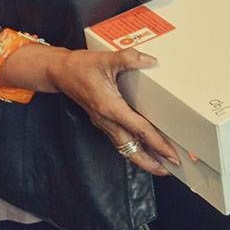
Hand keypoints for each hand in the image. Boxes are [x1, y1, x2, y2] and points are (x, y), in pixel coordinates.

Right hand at [46, 48, 179, 175]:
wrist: (59, 72)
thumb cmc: (79, 67)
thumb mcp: (105, 59)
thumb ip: (128, 58)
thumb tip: (150, 60)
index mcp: (110, 108)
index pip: (139, 130)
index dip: (157, 143)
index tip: (171, 155)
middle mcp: (107, 120)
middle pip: (131, 149)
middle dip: (151, 162)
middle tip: (170, 170)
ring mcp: (103, 123)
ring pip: (125, 148)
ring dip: (142, 158)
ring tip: (160, 165)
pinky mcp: (102, 121)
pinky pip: (120, 140)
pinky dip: (133, 148)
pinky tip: (143, 148)